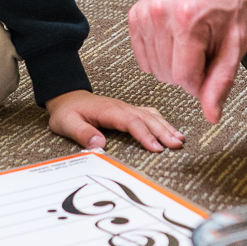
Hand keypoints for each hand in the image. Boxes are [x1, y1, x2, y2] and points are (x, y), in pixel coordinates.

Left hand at [45, 90, 185, 152]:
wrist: (66, 97)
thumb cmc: (67, 112)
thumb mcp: (67, 123)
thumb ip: (83, 133)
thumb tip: (100, 144)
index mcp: (109, 110)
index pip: (132, 122)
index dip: (145, 135)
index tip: (156, 148)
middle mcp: (121, 107)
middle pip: (147, 118)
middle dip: (163, 131)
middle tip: (177, 145)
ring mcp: (126, 108)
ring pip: (151, 115)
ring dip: (166, 126)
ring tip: (179, 139)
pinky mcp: (128, 111)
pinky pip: (148, 114)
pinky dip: (161, 121)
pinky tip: (169, 129)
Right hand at [128, 0, 246, 122]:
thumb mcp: (237, 41)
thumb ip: (222, 80)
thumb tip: (210, 113)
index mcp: (187, 20)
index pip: (185, 78)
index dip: (201, 82)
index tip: (211, 66)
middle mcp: (160, 14)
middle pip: (168, 75)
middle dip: (189, 71)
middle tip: (204, 47)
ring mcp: (144, 13)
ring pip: (154, 69)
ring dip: (174, 63)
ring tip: (191, 40)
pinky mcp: (135, 15)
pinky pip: (142, 57)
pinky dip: (160, 55)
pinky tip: (175, 39)